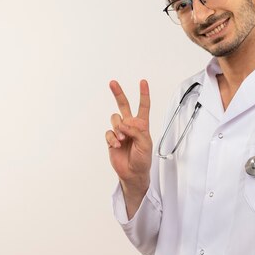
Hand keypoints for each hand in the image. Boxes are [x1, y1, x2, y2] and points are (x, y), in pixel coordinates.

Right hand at [105, 80, 151, 194]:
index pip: (143, 106)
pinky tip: (117, 145)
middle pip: (123, 105)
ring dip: (118, 128)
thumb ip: (136, 132)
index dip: (143, 94)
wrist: (133, 173)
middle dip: (118, 93)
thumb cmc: (143, 159)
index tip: (143, 82)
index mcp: (142, 125)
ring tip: (123, 140)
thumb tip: (124, 124)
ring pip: (115, 119)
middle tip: (112, 83)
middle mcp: (130, 125)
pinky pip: (109, 132)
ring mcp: (120, 132)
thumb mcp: (146, 144)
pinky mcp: (111, 139)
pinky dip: (112, 138)